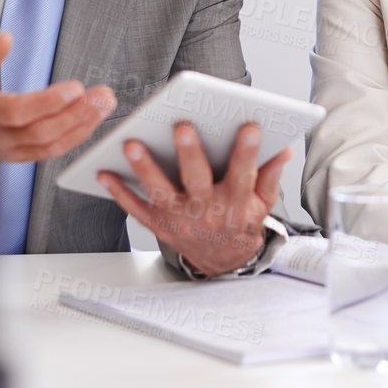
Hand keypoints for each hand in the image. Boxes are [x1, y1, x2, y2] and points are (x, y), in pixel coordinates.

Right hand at [0, 32, 114, 162]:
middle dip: (77, 114)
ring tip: (104, 106)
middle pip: (40, 131)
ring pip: (49, 145)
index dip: (48, 102)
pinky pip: (49, 152)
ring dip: (81, 126)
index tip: (76, 89)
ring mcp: (6, 151)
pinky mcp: (17, 157)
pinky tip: (90, 122)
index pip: (17, 111)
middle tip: (103, 97)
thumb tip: (4, 39)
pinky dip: (73, 138)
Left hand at [96, 122, 291, 277]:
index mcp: (235, 202)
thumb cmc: (240, 222)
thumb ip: (270, 174)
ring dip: (145, 168)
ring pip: (161, 192)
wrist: (222, 261)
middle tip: (182, 127)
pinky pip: (136, 209)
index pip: (244, 174)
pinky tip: (104, 173)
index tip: (249, 127)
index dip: (247, 152)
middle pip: (197, 180)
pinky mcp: (159, 225)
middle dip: (191, 153)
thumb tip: (283, 148)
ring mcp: (180, 219)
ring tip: (132, 144)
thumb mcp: (263, 202)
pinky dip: (119, 193)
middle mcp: (207, 210)